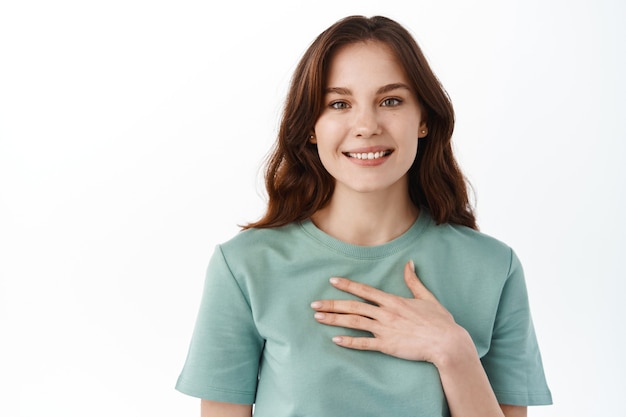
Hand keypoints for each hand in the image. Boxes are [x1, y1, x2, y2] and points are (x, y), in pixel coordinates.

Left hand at [310, 261, 466, 364]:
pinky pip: (364, 343)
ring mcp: (385, 330)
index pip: (365, 290)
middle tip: (313, 304)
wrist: (447, 342)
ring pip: (354, 322)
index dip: (347, 285)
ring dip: (335, 320)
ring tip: (318, 318)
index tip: (332, 281)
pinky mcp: (387, 345)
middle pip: (353, 306)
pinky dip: (349, 342)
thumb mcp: (427, 297)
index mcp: (393, 300)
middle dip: (332, 304)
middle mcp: (386, 313)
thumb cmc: (440, 321)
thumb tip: (409, 263)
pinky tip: (335, 340)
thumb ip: (414, 281)